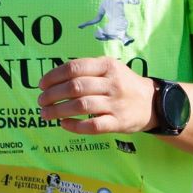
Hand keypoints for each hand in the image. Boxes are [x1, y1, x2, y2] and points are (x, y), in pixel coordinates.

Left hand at [37, 58, 155, 134]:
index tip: (41, 85)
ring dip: (58, 110)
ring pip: (81, 106)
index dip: (54, 76)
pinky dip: (75, 126)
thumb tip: (54, 78)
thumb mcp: (110, 68)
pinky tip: (64, 124)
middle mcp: (112, 83)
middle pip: (75, 87)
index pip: (74, 68)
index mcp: (107, 66)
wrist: (152, 103)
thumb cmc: (123, 84)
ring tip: (45, 114)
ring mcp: (115, 104)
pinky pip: (93, 125)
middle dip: (53, 95)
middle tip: (41, 101)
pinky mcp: (118, 122)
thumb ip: (87, 70)